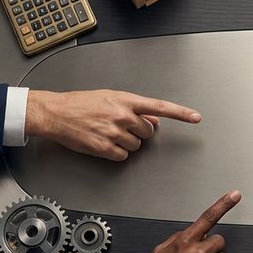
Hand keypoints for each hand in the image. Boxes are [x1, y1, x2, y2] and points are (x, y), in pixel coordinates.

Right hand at [25, 89, 201, 161]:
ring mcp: (114, 132)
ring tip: (108, 132)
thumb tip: (154, 119)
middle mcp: (122, 115)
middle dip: (139, 132)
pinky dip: (116, 152)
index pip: (160, 107)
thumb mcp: (110, 97)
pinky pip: (123, 156)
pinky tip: (103, 142)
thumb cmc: (80, 103)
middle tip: (122, 127)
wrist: (56, 113)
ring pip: (136, 146)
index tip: (196, 118)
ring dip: (127, 142)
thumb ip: (134, 107)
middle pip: (148, 132)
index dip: (180, 113)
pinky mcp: (104, 148)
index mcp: (125, 100)